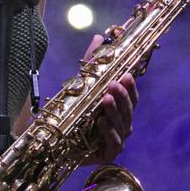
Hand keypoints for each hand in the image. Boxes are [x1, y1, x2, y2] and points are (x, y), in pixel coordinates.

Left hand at [81, 34, 139, 163]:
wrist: (57, 141)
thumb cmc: (76, 113)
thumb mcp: (83, 84)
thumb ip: (92, 62)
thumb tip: (99, 37)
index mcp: (119, 109)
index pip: (131, 97)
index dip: (131, 87)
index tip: (126, 75)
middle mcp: (122, 124)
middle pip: (129, 110)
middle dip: (122, 96)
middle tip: (114, 84)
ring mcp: (117, 140)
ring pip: (123, 124)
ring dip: (115, 111)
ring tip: (106, 98)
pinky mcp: (108, 154)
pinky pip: (113, 142)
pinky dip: (109, 132)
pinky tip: (101, 121)